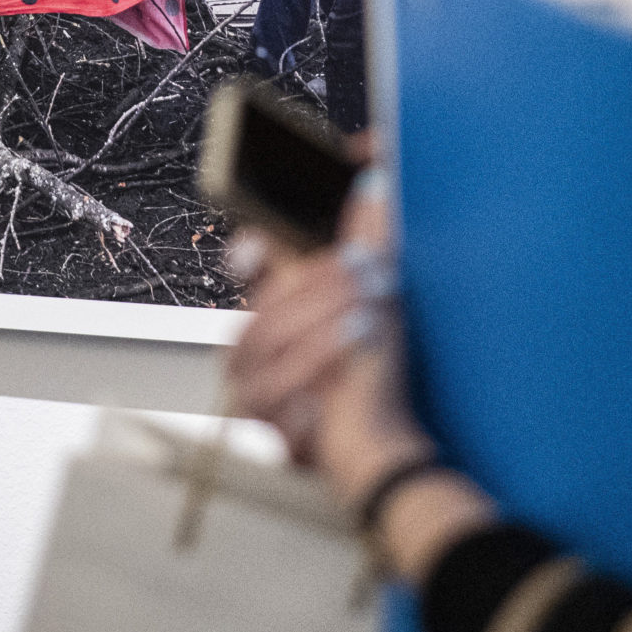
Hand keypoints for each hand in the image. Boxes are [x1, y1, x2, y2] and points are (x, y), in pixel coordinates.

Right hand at [229, 183, 428, 502]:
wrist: (381, 450)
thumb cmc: (372, 374)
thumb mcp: (377, 304)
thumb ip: (367, 246)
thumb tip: (374, 182)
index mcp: (272, 315)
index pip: (251, 276)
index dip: (251, 257)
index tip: (262, 244)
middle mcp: (251, 355)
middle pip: (263, 313)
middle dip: (319, 290)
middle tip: (365, 274)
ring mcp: (256, 394)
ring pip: (267, 354)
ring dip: (321, 334)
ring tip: (367, 321)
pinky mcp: (271, 432)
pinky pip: (280, 403)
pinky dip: (316, 384)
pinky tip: (342, 371)